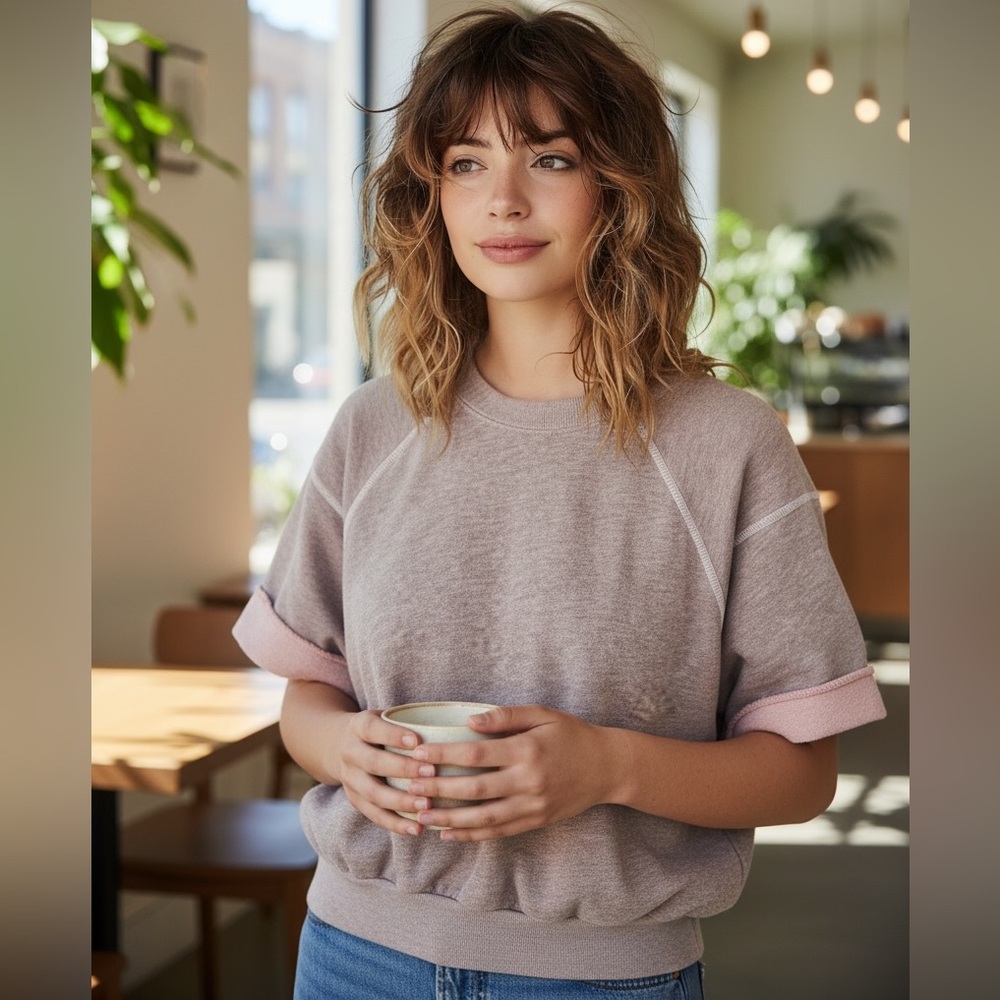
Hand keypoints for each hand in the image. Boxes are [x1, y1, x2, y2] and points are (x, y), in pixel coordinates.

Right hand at [326, 709, 438, 836]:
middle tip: (431, 773)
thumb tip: (460, 722)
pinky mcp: (354, 800)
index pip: (373, 729)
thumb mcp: (385, 716)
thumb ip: (410, 719)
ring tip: (427, 805)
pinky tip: (417, 828)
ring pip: (373, 793)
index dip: (393, 735)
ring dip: (401, 801)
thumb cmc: (379, 729)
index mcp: (359, 727)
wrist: (337, 745)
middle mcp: (350, 752)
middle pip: (373, 763)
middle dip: (402, 769)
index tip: (418, 741)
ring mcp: (349, 779)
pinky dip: (395, 823)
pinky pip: (374, 815)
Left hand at [405, 705, 621, 840]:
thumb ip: (505, 716)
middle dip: (438, 789)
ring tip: (420, 815)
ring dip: (448, 818)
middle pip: (473, 789)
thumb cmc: (572, 735)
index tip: (418, 754)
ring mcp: (532, 806)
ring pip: (482, 818)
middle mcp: (528, 781)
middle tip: (409, 787)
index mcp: (526, 750)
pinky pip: (498, 832)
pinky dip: (471, 836)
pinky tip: (447, 833)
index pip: (476, 754)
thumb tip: (469, 721)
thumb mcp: (542, 714)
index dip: (444, 755)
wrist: (608, 768)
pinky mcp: (535, 821)